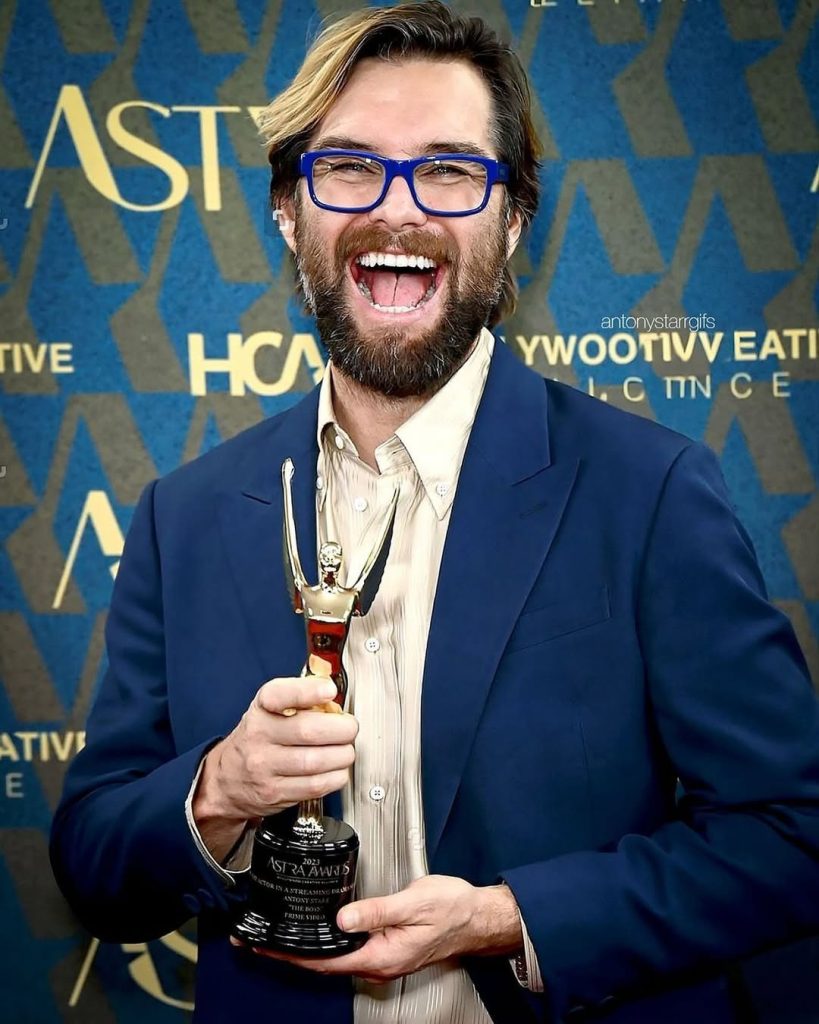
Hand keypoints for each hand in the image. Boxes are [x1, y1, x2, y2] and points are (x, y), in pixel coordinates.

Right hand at [192, 666, 358, 858]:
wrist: (227, 779)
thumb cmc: (258, 737)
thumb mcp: (270, 708)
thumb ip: (301, 696)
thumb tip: (334, 693)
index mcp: (261, 709)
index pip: (280, 695)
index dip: (308, 691)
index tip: (329, 690)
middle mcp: (259, 736)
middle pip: (308, 731)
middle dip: (341, 729)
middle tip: (349, 728)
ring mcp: (265, 767)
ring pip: (315, 761)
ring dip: (342, 755)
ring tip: (345, 750)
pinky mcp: (275, 793)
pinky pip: (315, 785)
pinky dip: (336, 777)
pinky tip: (337, 769)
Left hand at [244, 876, 522, 983]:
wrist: (478, 916)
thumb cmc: (453, 910)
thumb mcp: (413, 903)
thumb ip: (376, 911)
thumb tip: (342, 918)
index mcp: (379, 956)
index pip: (323, 960)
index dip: (289, 953)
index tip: (262, 944)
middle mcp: (377, 961)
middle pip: (321, 961)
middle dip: (287, 951)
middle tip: (255, 937)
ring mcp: (380, 955)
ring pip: (332, 955)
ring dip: (303, 945)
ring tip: (275, 933)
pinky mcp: (385, 945)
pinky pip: (346, 947)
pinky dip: (323, 939)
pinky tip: (314, 928)